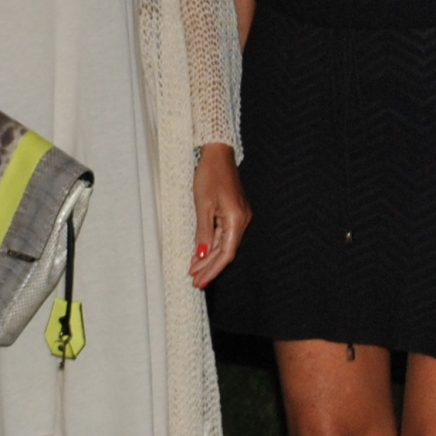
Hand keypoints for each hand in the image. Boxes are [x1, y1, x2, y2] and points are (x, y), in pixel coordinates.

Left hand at [190, 143, 248, 285]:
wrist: (217, 153)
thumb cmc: (209, 175)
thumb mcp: (202, 205)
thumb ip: (203, 232)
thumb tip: (201, 255)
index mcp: (237, 220)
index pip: (226, 254)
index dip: (212, 270)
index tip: (199, 281)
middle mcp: (242, 220)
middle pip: (226, 251)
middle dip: (209, 267)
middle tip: (194, 281)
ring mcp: (239, 216)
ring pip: (224, 244)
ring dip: (208, 258)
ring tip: (194, 270)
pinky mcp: (234, 212)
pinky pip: (223, 234)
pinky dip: (211, 244)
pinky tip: (200, 253)